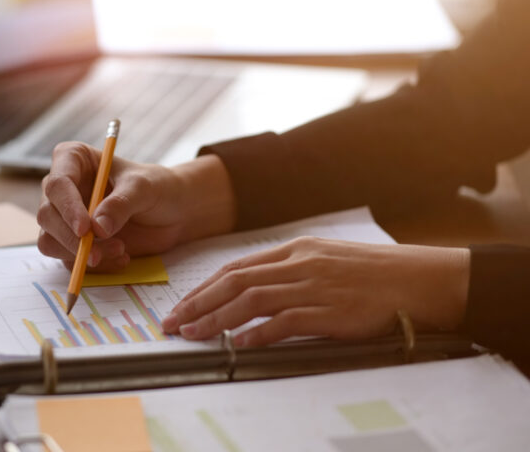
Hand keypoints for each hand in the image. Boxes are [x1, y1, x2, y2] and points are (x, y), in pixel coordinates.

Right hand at [37, 142, 235, 271]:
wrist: (172, 212)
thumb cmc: (157, 188)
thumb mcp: (144, 188)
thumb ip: (121, 204)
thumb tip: (97, 227)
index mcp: (73, 160)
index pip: (58, 183)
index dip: (67, 207)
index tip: (85, 230)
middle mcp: (63, 188)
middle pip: (47, 215)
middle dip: (71, 238)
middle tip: (98, 253)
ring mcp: (64, 216)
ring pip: (50, 241)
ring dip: (81, 254)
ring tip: (120, 250)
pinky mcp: (72, 242)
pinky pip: (68, 260)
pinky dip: (93, 266)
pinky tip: (122, 257)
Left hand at [161, 237, 470, 346]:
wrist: (421, 280)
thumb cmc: (376, 274)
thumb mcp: (327, 260)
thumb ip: (291, 271)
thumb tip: (255, 291)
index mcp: (296, 250)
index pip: (237, 267)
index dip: (204, 287)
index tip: (182, 304)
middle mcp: (299, 264)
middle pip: (234, 282)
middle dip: (198, 303)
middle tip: (173, 322)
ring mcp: (314, 287)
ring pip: (252, 300)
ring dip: (217, 319)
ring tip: (193, 334)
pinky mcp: (332, 312)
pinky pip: (286, 322)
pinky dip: (260, 333)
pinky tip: (240, 344)